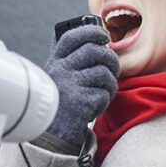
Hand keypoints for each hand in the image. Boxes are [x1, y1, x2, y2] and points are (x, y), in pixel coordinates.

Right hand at [43, 23, 118, 147]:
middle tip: (114, 70)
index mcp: (56, 63)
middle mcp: (61, 71)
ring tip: (102, 94)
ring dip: (110, 85)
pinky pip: (104, 94)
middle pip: (95, 51)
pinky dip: (104, 102)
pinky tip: (94, 108)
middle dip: (111, 59)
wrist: (51, 134)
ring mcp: (70, 85)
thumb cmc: (61, 104)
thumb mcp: (59, 78)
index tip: (104, 36)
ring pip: (104, 73)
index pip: (72, 37)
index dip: (91, 32)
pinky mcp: (81, 101)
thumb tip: (100, 44)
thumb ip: (73, 62)